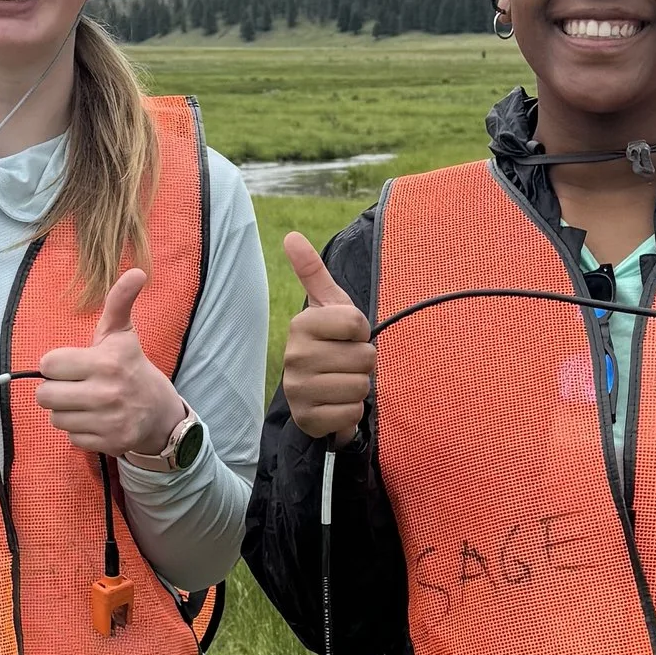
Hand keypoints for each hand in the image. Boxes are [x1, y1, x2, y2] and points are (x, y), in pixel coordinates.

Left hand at [35, 267, 181, 459]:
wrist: (161, 412)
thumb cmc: (132, 368)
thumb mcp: (123, 334)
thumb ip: (120, 302)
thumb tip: (138, 271)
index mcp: (105, 362)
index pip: (48, 365)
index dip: (55, 365)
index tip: (70, 365)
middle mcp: (106, 393)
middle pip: (45, 396)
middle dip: (55, 390)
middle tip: (74, 386)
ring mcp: (108, 421)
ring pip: (56, 418)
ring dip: (66, 412)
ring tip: (85, 403)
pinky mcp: (109, 443)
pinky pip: (71, 439)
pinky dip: (79, 431)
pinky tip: (95, 420)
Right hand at [280, 230, 374, 440]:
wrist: (315, 394)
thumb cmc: (330, 344)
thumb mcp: (328, 307)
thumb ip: (313, 273)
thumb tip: (291, 236)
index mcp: (301, 324)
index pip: (357, 323)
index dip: (362, 332)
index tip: (347, 337)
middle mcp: (294, 355)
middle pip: (364, 357)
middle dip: (363, 362)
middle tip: (345, 363)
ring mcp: (298, 389)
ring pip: (360, 385)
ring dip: (359, 387)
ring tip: (341, 382)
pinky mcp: (308, 419)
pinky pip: (352, 412)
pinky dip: (351, 411)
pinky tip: (336, 404)